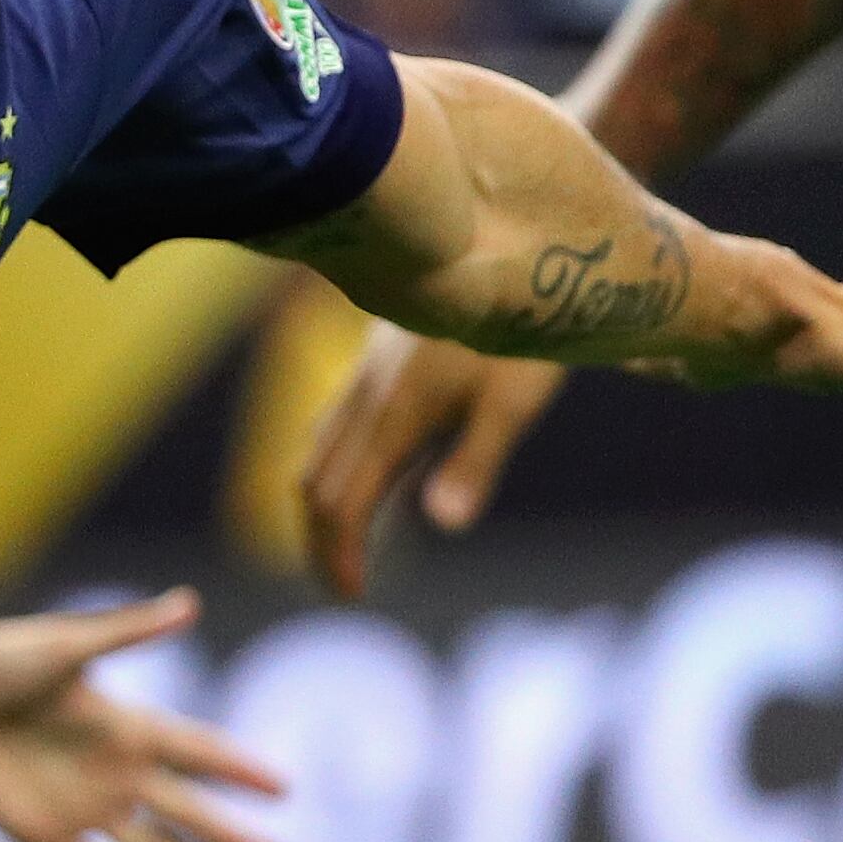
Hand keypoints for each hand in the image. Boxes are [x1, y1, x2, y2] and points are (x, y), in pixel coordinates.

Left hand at [0, 590, 282, 841]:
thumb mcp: (64, 647)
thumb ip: (127, 632)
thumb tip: (189, 603)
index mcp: (123, 723)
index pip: (197, 750)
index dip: (238, 768)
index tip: (284, 786)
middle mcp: (110, 770)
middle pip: (185, 811)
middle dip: (229, 838)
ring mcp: (79, 807)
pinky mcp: (42, 836)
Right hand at [299, 331, 565, 598]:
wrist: (506, 248)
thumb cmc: (526, 333)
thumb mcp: (514, 402)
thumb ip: (475, 463)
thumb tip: (441, 525)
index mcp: (394, 415)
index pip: (343, 500)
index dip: (340, 552)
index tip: (352, 594)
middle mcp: (366, 396)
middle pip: (316, 481)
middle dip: (319, 539)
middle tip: (342, 585)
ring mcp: (365, 376)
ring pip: (318, 450)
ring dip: (320, 504)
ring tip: (340, 543)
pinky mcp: (375, 362)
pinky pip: (332, 425)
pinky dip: (330, 467)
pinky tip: (357, 475)